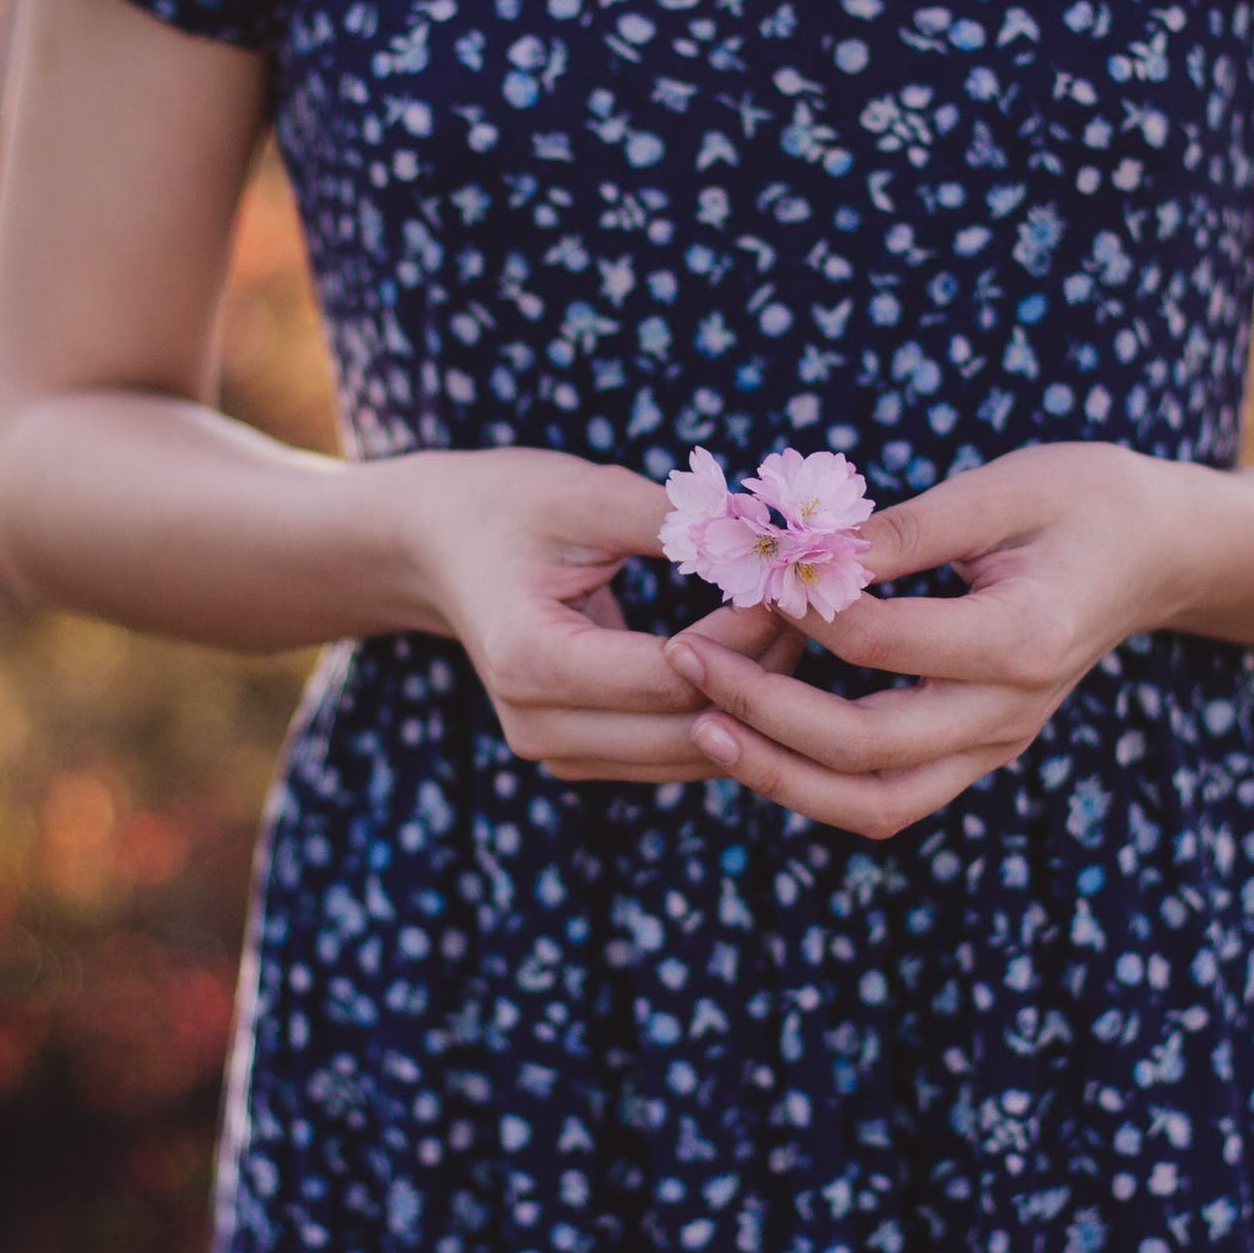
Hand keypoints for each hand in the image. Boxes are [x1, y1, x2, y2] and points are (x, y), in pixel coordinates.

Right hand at [400, 447, 806, 782]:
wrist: (438, 547)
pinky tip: (758, 655)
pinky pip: (678, 756)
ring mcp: (558, 754)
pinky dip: (728, 714)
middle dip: (765, 672)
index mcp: (532, 661)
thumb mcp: (583, 493)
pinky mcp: (581, 759)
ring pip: (696, 756)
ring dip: (756, 700)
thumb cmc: (508, 506)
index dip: (749, 633)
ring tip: (793, 624)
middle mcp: (539, 727)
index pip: (676, 674)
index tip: (795, 581)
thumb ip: (673, 521)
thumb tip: (770, 535)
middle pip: (693, 730)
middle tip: (816, 607)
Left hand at [658, 442, 1188, 836]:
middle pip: (866, 749)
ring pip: (873, 803)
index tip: (744, 569)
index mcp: (1020, 639)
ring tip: (700, 726)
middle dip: (761, 710)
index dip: (798, 609)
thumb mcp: (1001, 488)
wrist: (1159, 553)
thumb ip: (903, 528)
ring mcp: (995, 746)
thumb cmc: (1084, 500)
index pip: (879, 643)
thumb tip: (803, 549)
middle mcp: (1009, 713)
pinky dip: (814, 781)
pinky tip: (754, 737)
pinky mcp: (978, 755)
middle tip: (683, 658)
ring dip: (778, 774)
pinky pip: (887, 798)